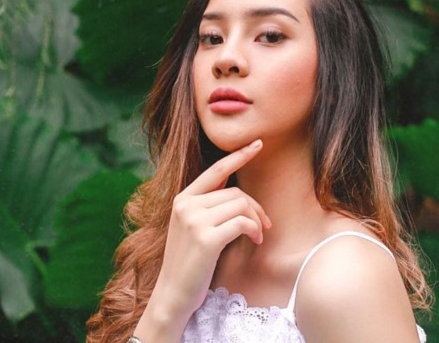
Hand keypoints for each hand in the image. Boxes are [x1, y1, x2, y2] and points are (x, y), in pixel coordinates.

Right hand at [134, 139, 270, 340]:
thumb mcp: (193, 228)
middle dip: (256, 208)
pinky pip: (243, 223)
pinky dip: (255, 230)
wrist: (174, 294)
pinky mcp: (206, 238)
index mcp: (183, 199)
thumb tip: (238, 193)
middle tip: (264, 225)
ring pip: (241, 205)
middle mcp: (186, 205)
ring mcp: (194, 221)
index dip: (239, 155)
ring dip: (257, 221)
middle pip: (236, 192)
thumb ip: (209, 207)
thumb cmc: (190, 262)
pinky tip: (255, 241)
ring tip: (258, 236)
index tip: (257, 143)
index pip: (216, 170)